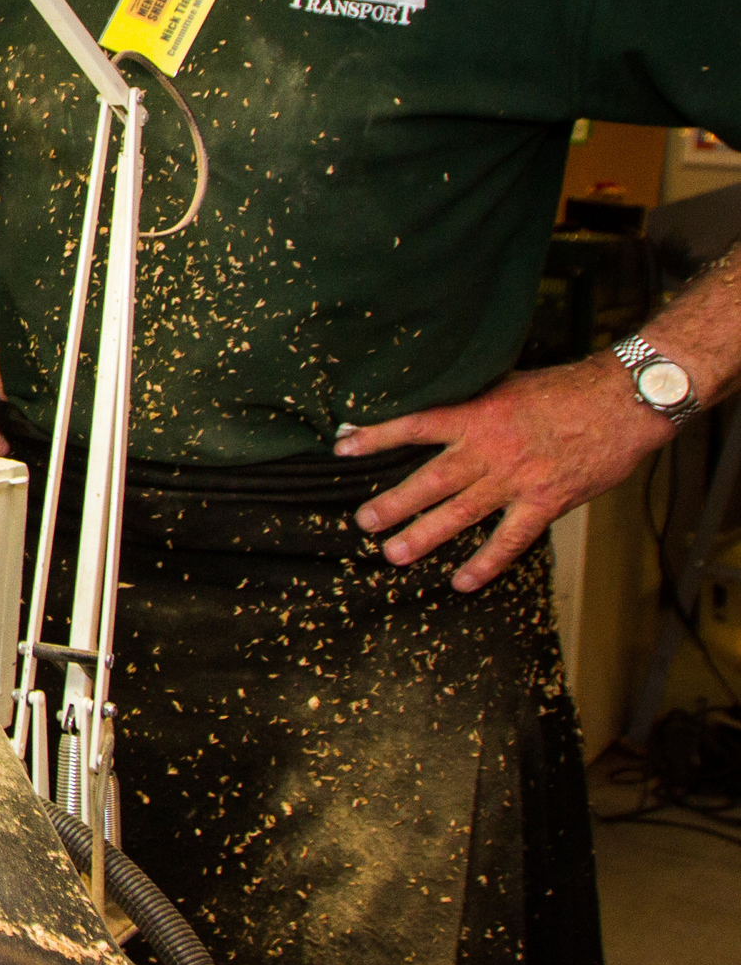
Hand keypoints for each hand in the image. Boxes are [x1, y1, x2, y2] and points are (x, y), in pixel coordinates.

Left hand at [341, 357, 673, 590]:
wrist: (621, 404)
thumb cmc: (565, 390)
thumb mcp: (506, 383)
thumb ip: (472, 400)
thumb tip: (436, 402)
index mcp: (476, 414)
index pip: (415, 425)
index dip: (376, 435)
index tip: (343, 446)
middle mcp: (489, 449)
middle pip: (430, 480)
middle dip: (393, 503)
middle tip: (363, 522)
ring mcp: (516, 479)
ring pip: (461, 513)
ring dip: (425, 535)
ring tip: (394, 554)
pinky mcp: (545, 502)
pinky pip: (510, 539)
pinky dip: (486, 562)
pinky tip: (463, 581)